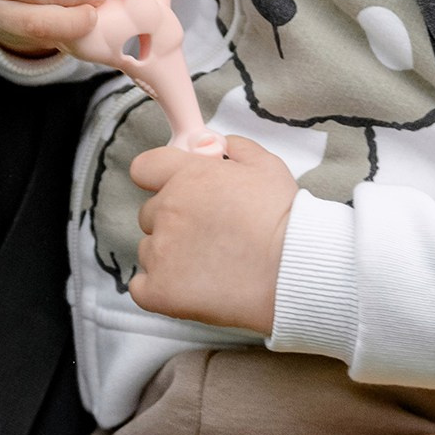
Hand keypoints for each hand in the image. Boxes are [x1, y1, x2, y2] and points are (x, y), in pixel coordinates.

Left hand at [129, 134, 295, 332]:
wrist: (293, 271)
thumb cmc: (285, 220)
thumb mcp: (267, 167)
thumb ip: (237, 148)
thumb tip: (219, 144)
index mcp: (187, 176)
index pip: (144, 169)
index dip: (159, 180)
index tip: (175, 192)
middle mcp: (167, 210)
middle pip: (151, 214)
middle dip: (174, 222)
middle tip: (211, 237)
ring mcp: (161, 252)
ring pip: (149, 251)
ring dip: (170, 257)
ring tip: (211, 266)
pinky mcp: (160, 290)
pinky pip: (142, 288)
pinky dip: (161, 290)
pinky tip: (190, 290)